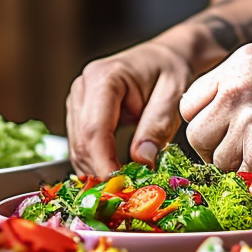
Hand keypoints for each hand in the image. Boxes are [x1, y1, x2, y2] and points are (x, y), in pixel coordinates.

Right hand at [66, 41, 194, 178]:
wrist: (165, 56)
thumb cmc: (171, 70)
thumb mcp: (174, 94)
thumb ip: (157, 126)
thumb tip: (142, 161)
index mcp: (103, 78)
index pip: (95, 129)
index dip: (103, 162)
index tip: (120, 187)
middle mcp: (83, 88)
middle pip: (82, 142)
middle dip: (101, 171)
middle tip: (126, 195)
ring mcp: (78, 101)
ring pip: (78, 148)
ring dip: (98, 171)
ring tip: (124, 188)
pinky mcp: (80, 114)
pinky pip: (83, 146)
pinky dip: (97, 164)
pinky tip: (116, 176)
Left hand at [179, 43, 251, 181]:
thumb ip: (246, 86)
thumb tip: (219, 117)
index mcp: (240, 63)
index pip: (192, 102)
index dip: (207, 122)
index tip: (223, 133)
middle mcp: (236, 89)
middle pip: (197, 134)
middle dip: (217, 149)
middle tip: (246, 153)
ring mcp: (246, 121)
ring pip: (218, 160)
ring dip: (243, 166)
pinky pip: (245, 176)